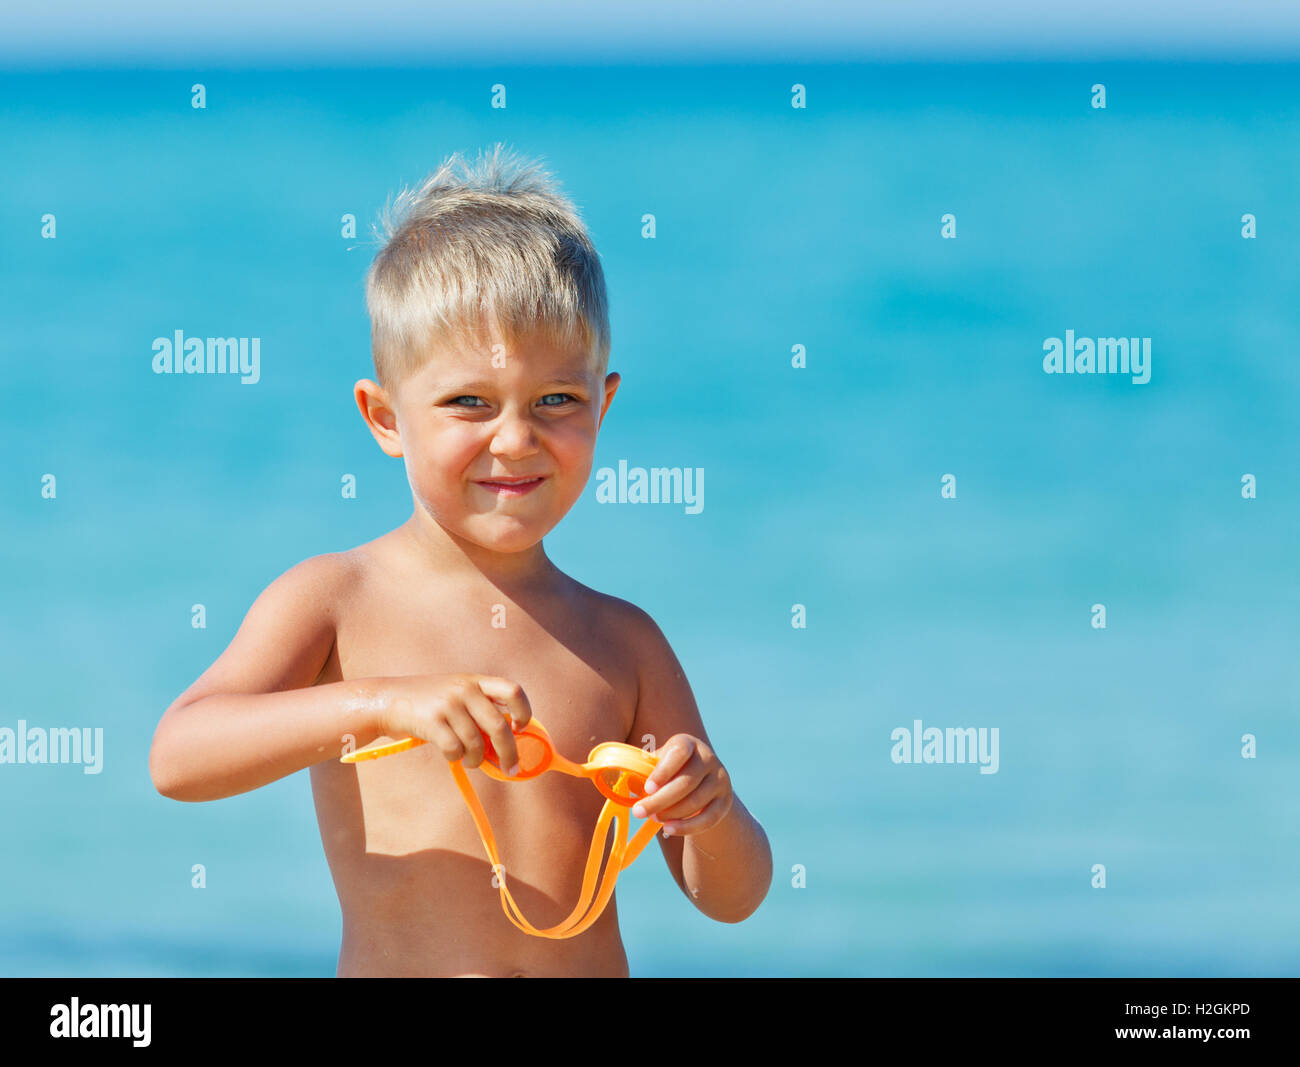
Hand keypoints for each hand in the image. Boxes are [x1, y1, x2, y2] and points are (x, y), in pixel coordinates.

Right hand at [378, 674, 532, 774]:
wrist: (387, 699)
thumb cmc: (428, 702)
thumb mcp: (457, 692)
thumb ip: (480, 708)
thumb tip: (508, 742)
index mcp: (476, 681)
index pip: (513, 691)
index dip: (523, 711)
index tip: (519, 728)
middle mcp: (465, 689)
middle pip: (499, 726)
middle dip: (509, 752)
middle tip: (511, 768)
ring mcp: (448, 704)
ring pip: (476, 743)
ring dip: (477, 759)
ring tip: (471, 761)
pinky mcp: (432, 721)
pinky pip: (455, 749)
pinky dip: (456, 758)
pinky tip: (452, 755)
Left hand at [630, 734, 732, 836]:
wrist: (701, 784)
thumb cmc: (670, 772)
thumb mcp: (658, 764)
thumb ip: (644, 769)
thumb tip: (623, 780)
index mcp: (688, 744)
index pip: (679, 752)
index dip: (663, 770)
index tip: (647, 788)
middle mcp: (708, 758)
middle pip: (686, 782)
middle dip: (660, 800)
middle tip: (639, 812)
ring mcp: (720, 780)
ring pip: (696, 801)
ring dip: (671, 813)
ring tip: (653, 818)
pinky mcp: (725, 801)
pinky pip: (708, 818)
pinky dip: (687, 827)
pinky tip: (668, 829)